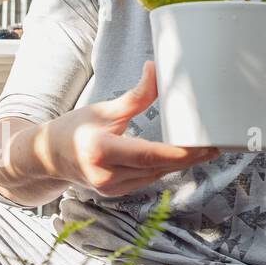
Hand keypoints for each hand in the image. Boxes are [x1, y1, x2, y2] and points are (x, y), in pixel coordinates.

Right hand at [45, 60, 219, 196]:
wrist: (49, 157)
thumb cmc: (73, 129)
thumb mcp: (102, 109)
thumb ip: (135, 97)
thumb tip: (156, 71)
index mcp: (100, 151)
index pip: (148, 155)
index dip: (179, 153)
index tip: (204, 145)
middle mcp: (105, 175)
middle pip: (157, 167)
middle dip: (189, 157)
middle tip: (216, 144)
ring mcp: (111, 189)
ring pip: (155, 175)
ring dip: (180, 164)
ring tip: (205, 149)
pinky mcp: (116, 193)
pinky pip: (148, 179)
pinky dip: (165, 167)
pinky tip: (181, 157)